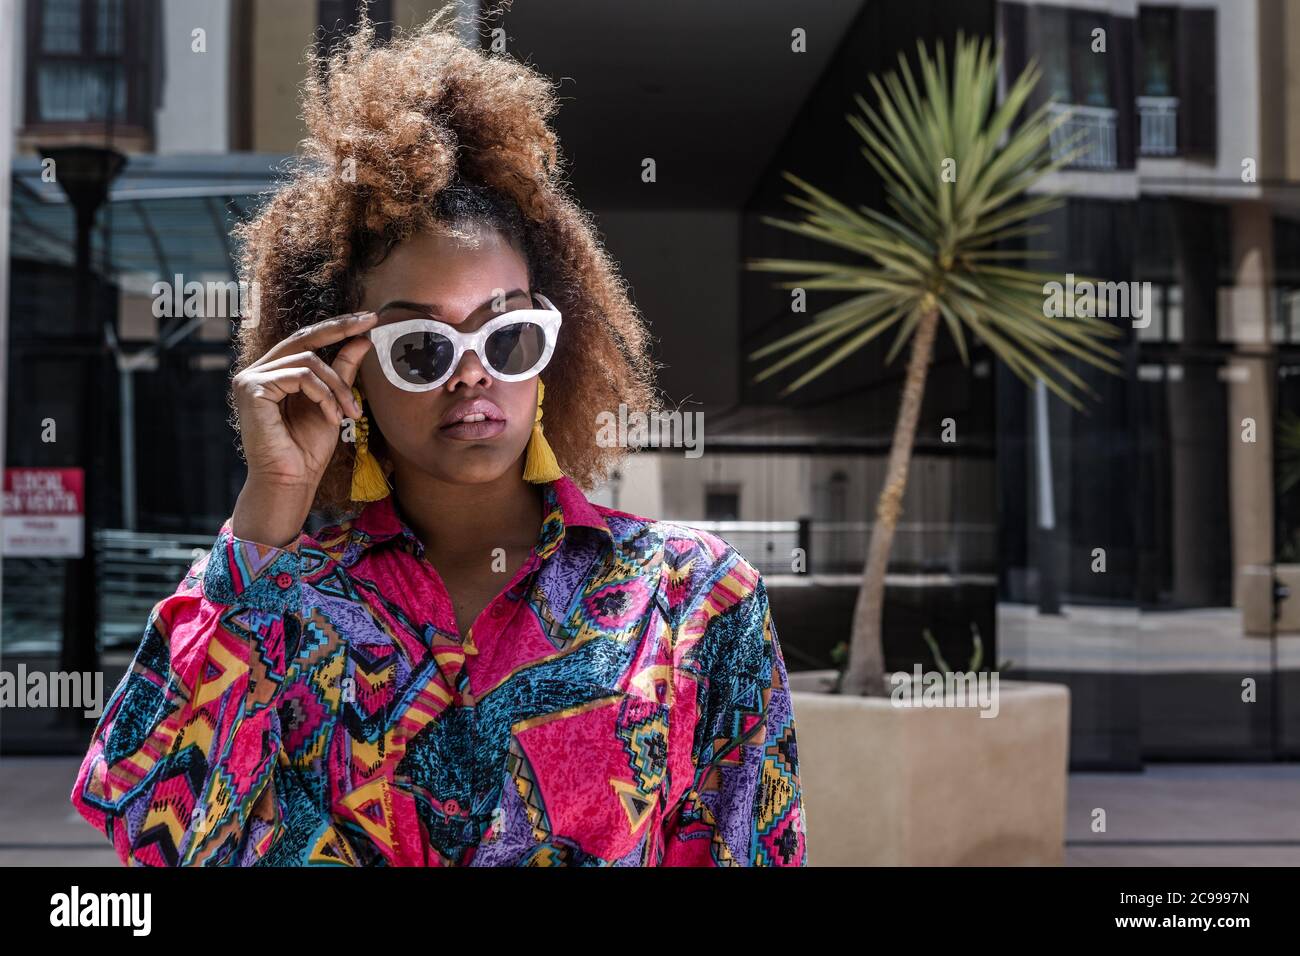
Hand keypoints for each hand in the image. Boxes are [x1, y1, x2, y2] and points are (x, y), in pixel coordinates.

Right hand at [230, 310, 378, 546]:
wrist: (292, 480)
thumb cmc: (309, 448)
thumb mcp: (334, 402)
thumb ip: (343, 371)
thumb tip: (362, 339)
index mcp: (276, 372)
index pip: (307, 339)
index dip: (337, 326)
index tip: (369, 317)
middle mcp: (259, 370)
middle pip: (304, 338)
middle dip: (340, 329)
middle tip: (370, 324)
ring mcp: (250, 378)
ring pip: (308, 362)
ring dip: (337, 387)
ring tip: (350, 413)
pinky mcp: (250, 388)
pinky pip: (299, 377)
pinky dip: (323, 396)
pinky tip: (333, 417)